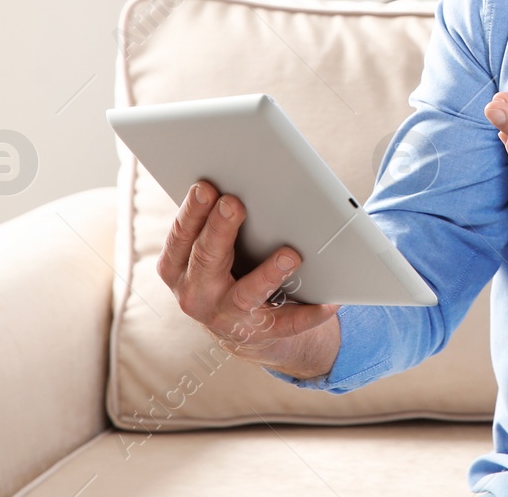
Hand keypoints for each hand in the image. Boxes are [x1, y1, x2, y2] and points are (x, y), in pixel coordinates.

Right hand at [157, 180, 341, 380]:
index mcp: (178, 267)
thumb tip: (235, 174)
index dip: (192, 212)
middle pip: (206, 260)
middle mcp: (196, 294)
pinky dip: (309, 313)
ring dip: (268, 274)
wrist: (241, 329)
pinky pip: (287, 323)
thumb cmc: (227, 270)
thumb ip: (214, 220)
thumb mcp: (211, 248)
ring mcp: (226, 317)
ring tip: (291, 255)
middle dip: (220, 230)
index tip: (205, 187)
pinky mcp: (260, 333)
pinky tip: (330, 301)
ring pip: (245, 294)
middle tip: (234, 203)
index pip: (182, 236)